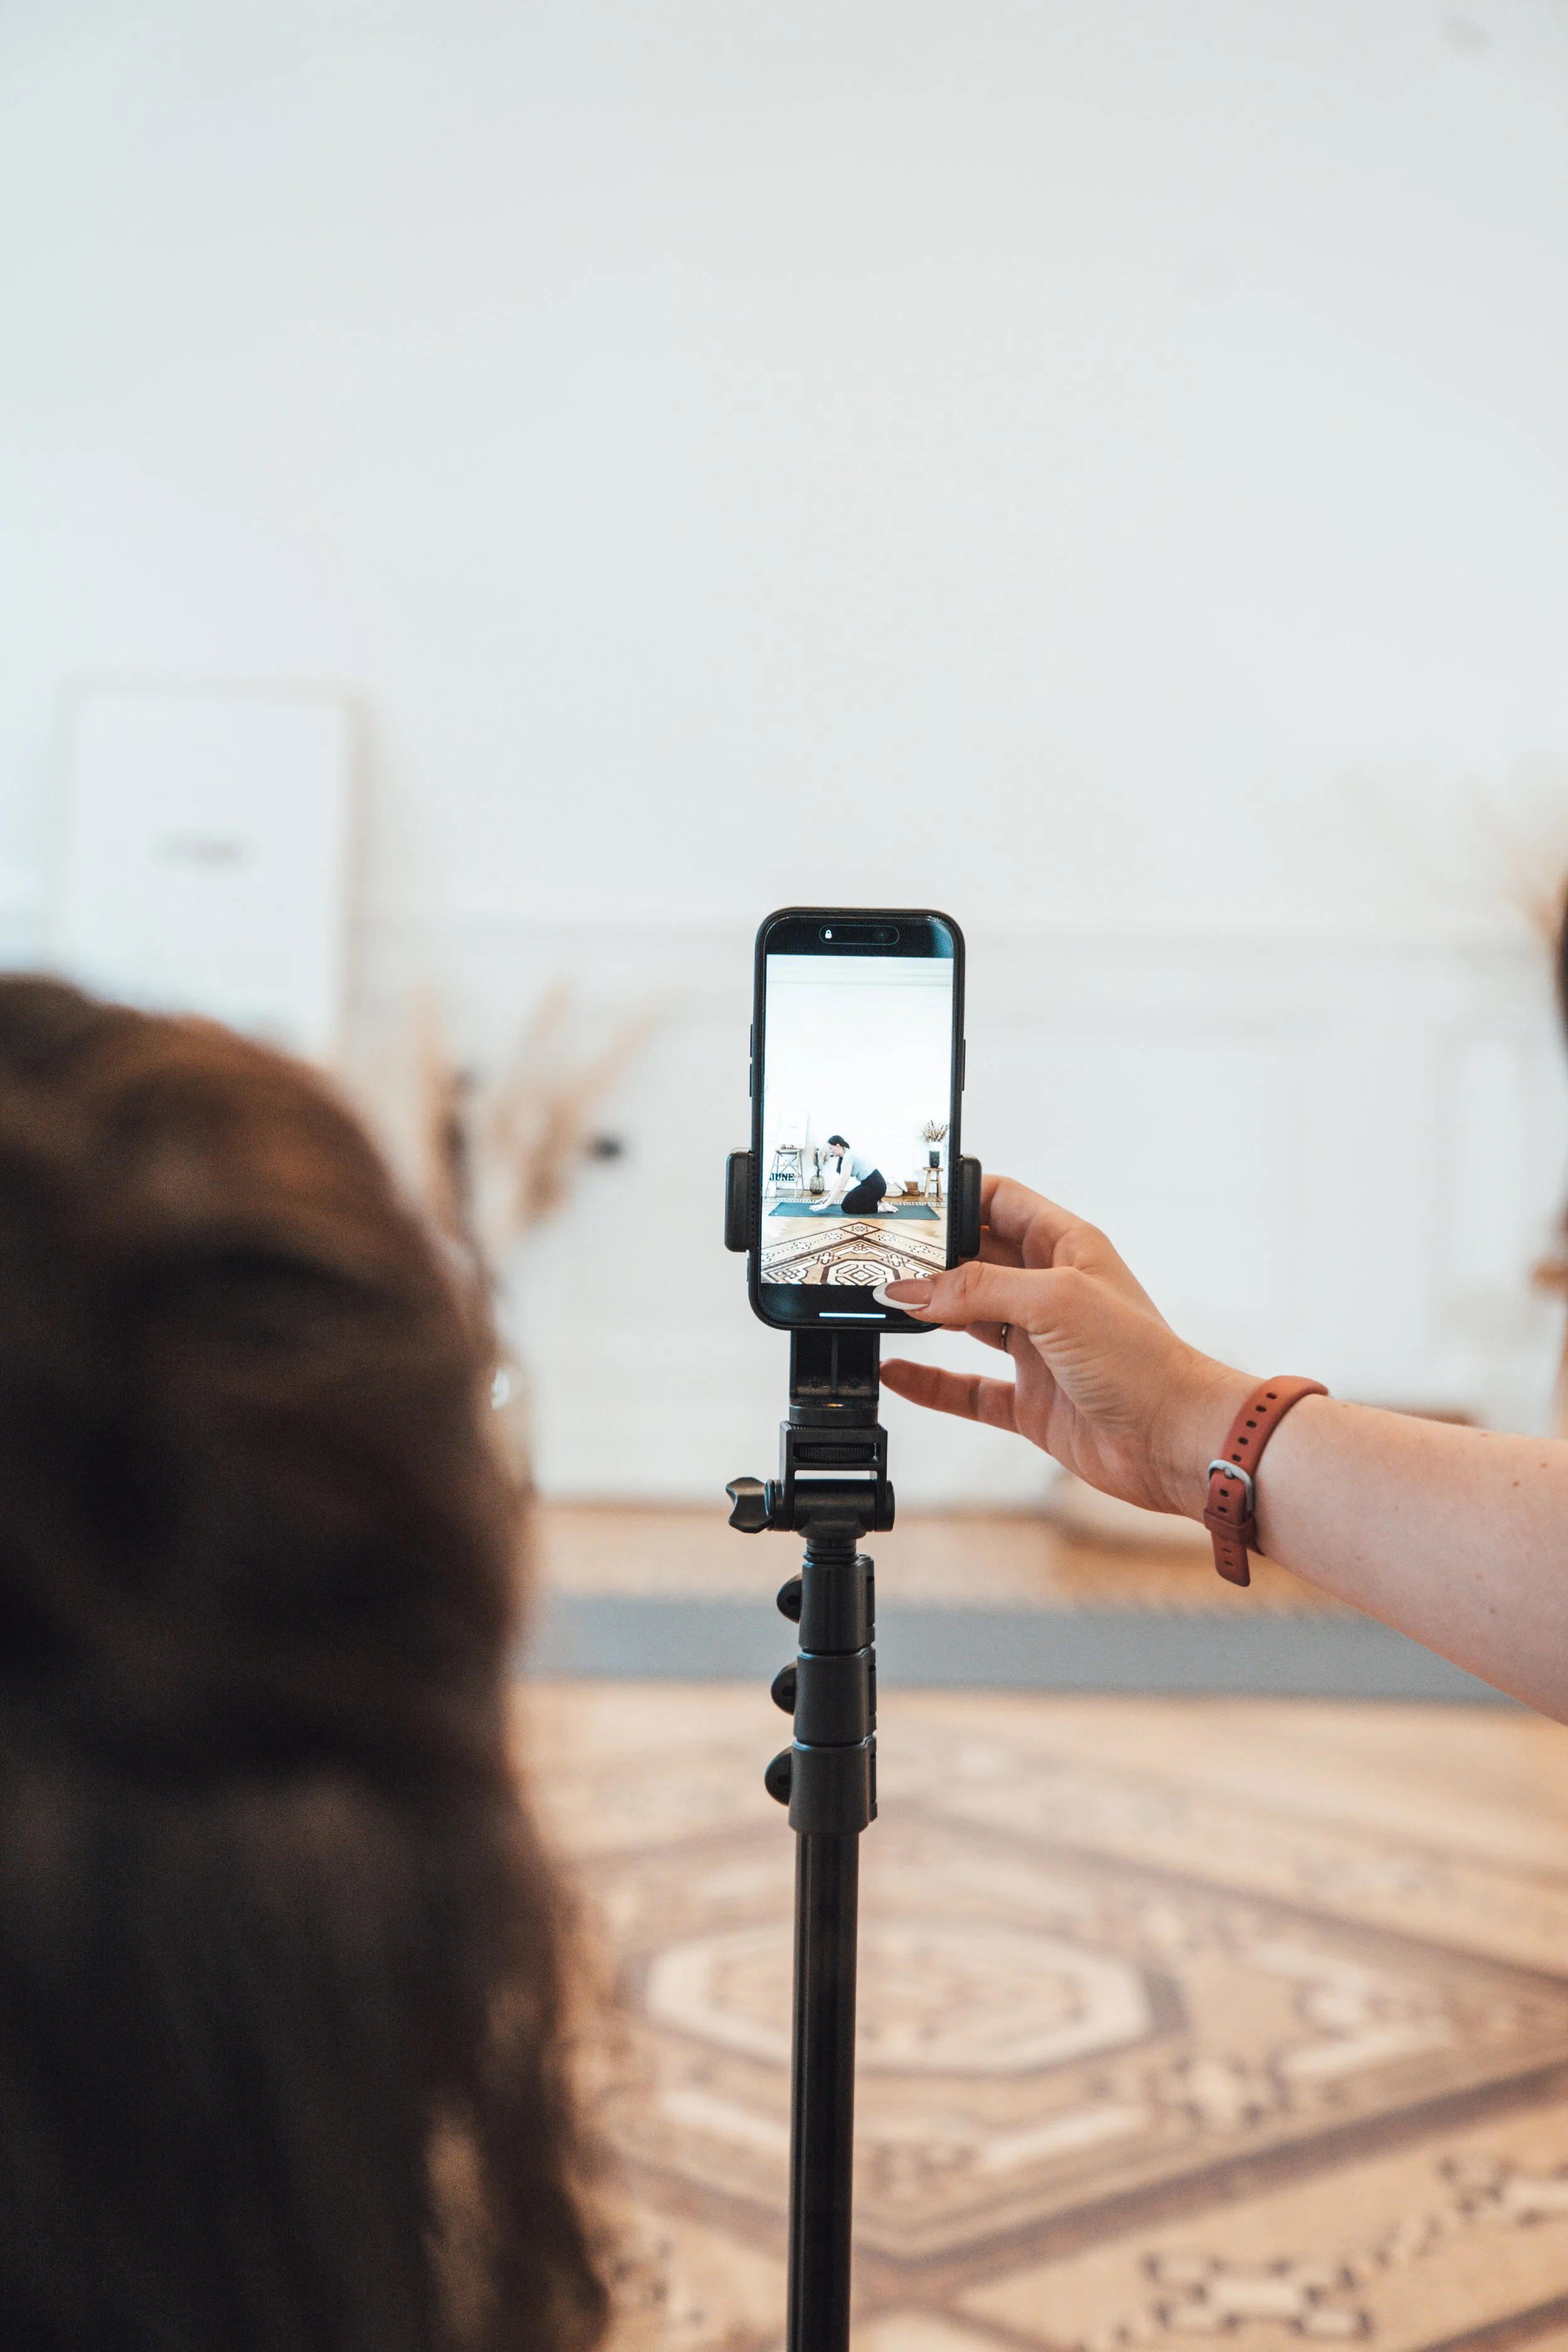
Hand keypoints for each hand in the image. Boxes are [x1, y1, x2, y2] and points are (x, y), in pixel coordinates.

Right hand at [878, 1176, 1251, 1518]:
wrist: (1177, 1441)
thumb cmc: (1141, 1361)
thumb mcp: (1054, 1302)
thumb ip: (976, 1290)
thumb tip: (909, 1291)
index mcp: (1065, 1249)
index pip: (1000, 1202)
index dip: (955, 1199)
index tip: (906, 1207)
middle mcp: (1050, 1293)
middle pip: (975, 1260)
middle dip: (929, 1258)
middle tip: (879, 1260)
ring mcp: (1039, 1348)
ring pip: (968, 1321)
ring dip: (926, 1315)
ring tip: (878, 1307)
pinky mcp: (1031, 1401)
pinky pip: (969, 1387)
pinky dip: (932, 1381)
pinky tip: (898, 1374)